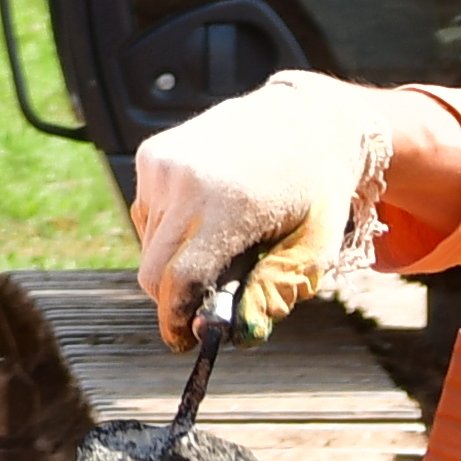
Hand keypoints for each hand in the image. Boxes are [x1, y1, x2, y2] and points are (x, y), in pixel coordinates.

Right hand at [125, 71, 401, 341]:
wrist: (304, 118)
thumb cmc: (314, 191)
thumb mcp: (313, 249)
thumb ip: (273, 294)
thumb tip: (232, 335)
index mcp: (230, 203)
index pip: (181, 279)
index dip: (177, 319)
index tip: (183, 341)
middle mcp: (186, 179)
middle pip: (153, 270)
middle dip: (173, 299)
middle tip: (199, 309)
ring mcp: (163, 163)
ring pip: (148, 245)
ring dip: (175, 260)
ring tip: (220, 245)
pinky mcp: (151, 154)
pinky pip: (146, 216)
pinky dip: (169, 230)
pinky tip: (206, 215)